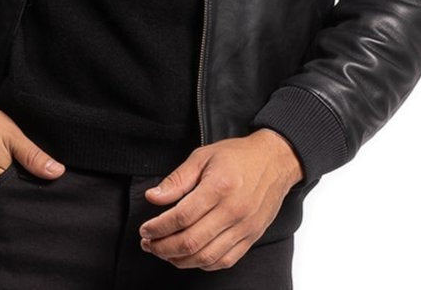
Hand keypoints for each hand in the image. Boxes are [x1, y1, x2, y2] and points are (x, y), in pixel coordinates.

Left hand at [138, 129, 302, 269]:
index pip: (182, 216)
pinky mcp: (251, 237)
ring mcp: (244, 227)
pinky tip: (189, 256)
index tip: (145, 229)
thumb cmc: (238, 156)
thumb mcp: (203, 156)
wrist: (275, 161)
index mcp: (219, 187)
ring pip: (206, 256)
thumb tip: (153, 197)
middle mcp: (233, 210)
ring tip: (164, 252)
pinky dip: (203, 264)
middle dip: (163, 247)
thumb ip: (178, 179)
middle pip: (191, 241)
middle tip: (148, 243)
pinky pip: (224, 261)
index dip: (159, 227)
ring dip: (179, 259)